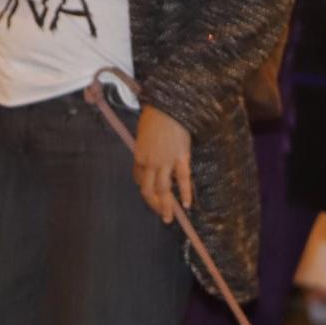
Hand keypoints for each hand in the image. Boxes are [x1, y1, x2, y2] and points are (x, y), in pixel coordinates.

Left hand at [133, 103, 193, 223]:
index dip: (144, 188)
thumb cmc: (155, 114)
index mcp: (139, 155)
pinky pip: (183, 179)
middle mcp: (150, 162)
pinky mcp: (181, 158)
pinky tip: (187, 204)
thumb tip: (148, 155)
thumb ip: (145, 147)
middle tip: (160, 215)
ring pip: (164, 190)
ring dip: (166, 206)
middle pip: (149, 190)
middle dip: (154, 205)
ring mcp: (166, 161)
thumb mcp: (143, 132)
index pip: (139, 179)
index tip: (150, 193)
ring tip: (169, 218)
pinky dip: (185, 193)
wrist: (168, 105)